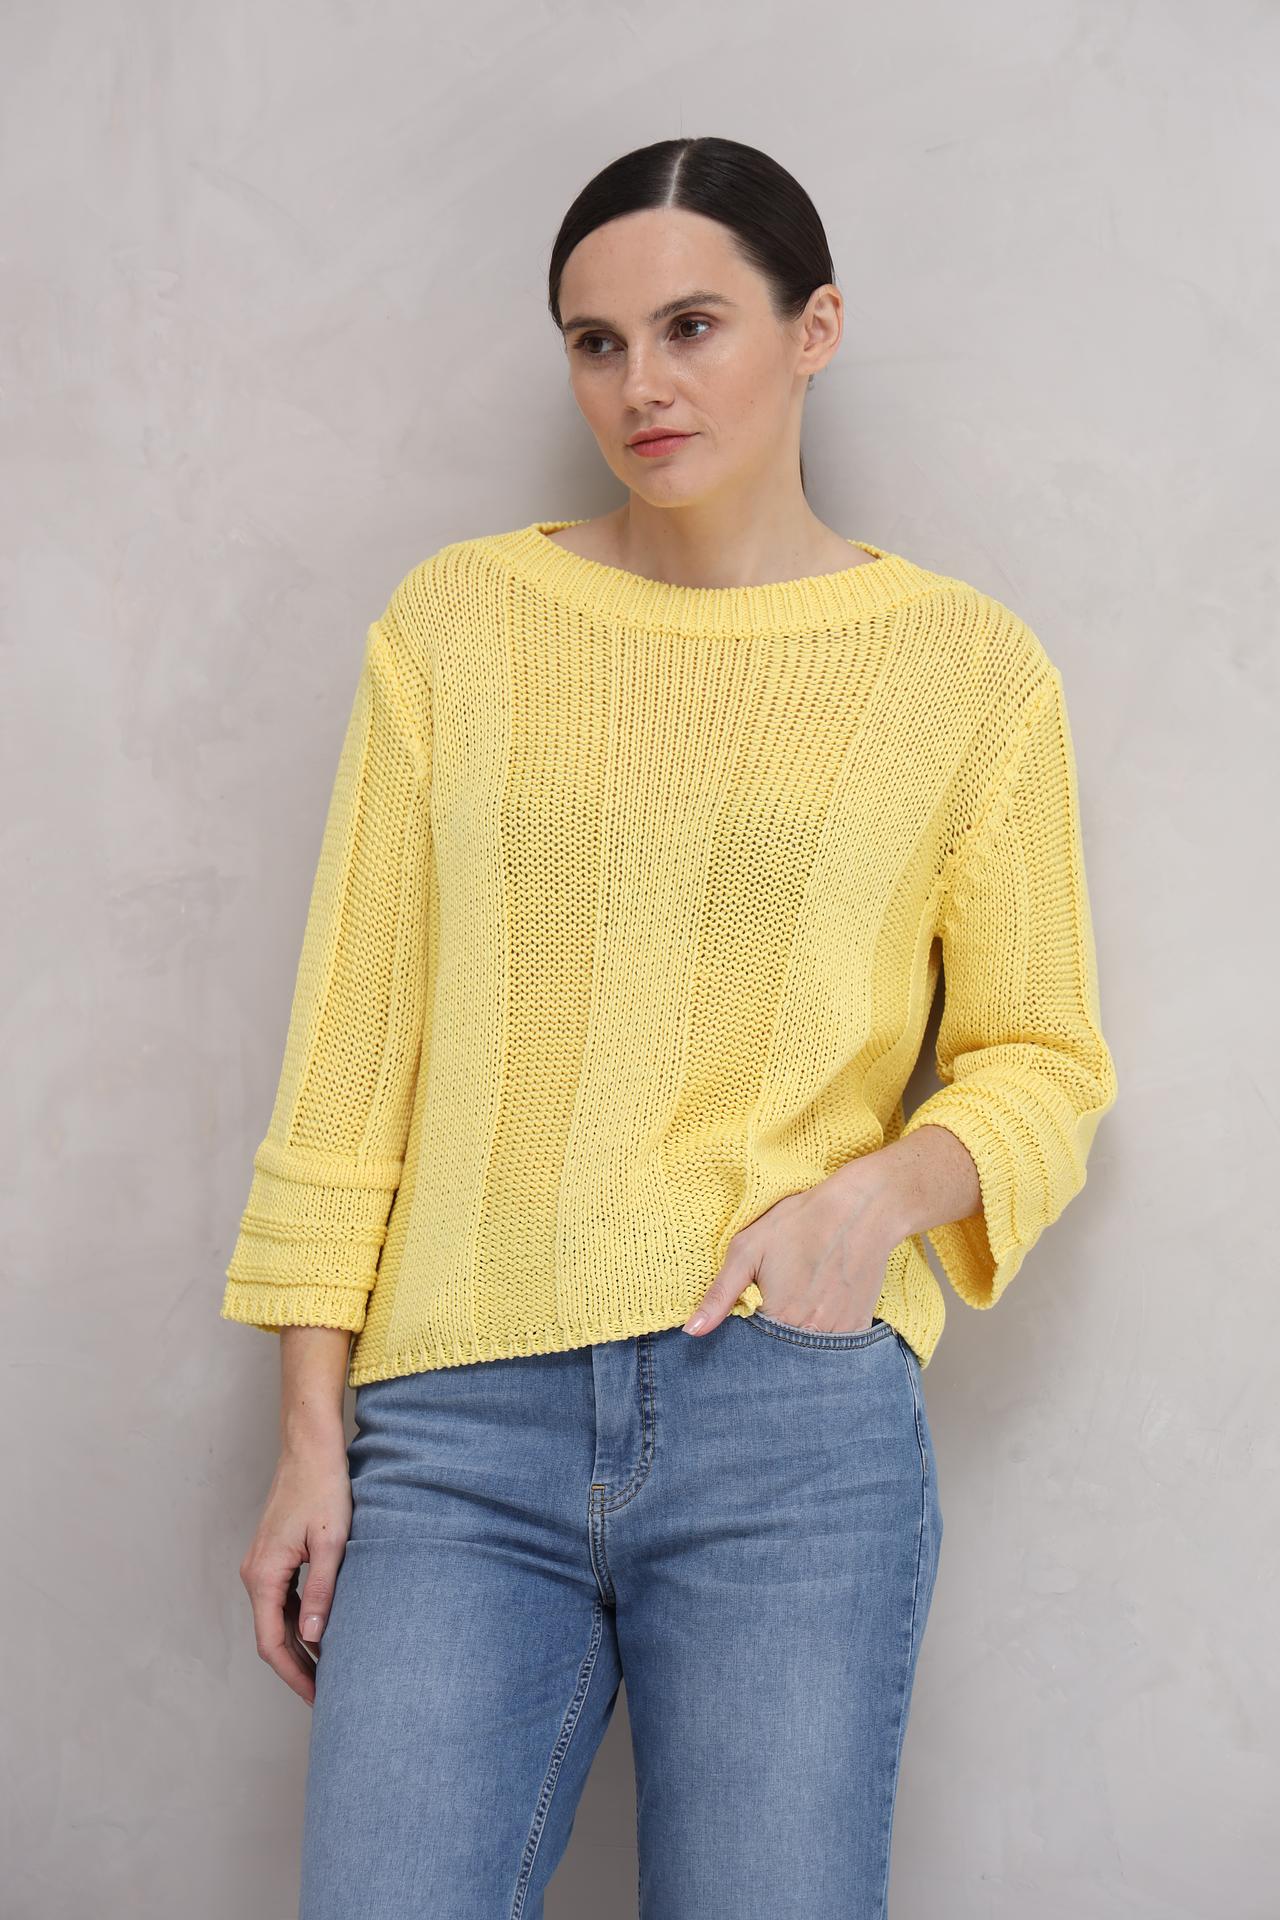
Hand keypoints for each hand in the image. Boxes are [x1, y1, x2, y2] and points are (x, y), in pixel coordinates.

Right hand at [238, 1427, 352, 1704]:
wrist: (311, 1446)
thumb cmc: (324, 1487)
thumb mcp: (331, 1543)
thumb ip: (321, 1592)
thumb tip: (311, 1639)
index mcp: (263, 1574)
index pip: (270, 1643)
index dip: (294, 1675)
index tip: (317, 1698)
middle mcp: (255, 1573)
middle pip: (270, 1636)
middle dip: (297, 1668)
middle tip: (327, 1695)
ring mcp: (262, 1564)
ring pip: (276, 1619)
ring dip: (298, 1646)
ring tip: (329, 1671)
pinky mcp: (274, 1555)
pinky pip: (281, 1600)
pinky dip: (298, 1622)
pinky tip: (322, 1633)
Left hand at [683, 1157, 903, 1336]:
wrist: (862, 1208)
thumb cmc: (800, 1223)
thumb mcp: (748, 1249)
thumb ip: (720, 1295)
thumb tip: (692, 1332)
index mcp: (778, 1318)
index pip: (750, 1354)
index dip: (742, 1343)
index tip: (745, 1321)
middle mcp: (810, 1335)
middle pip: (779, 1359)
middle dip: (769, 1346)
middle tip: (773, 1306)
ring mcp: (839, 1334)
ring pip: (807, 1357)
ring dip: (795, 1344)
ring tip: (795, 1306)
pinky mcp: (858, 1327)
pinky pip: (833, 1348)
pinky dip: (820, 1338)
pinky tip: (816, 1309)